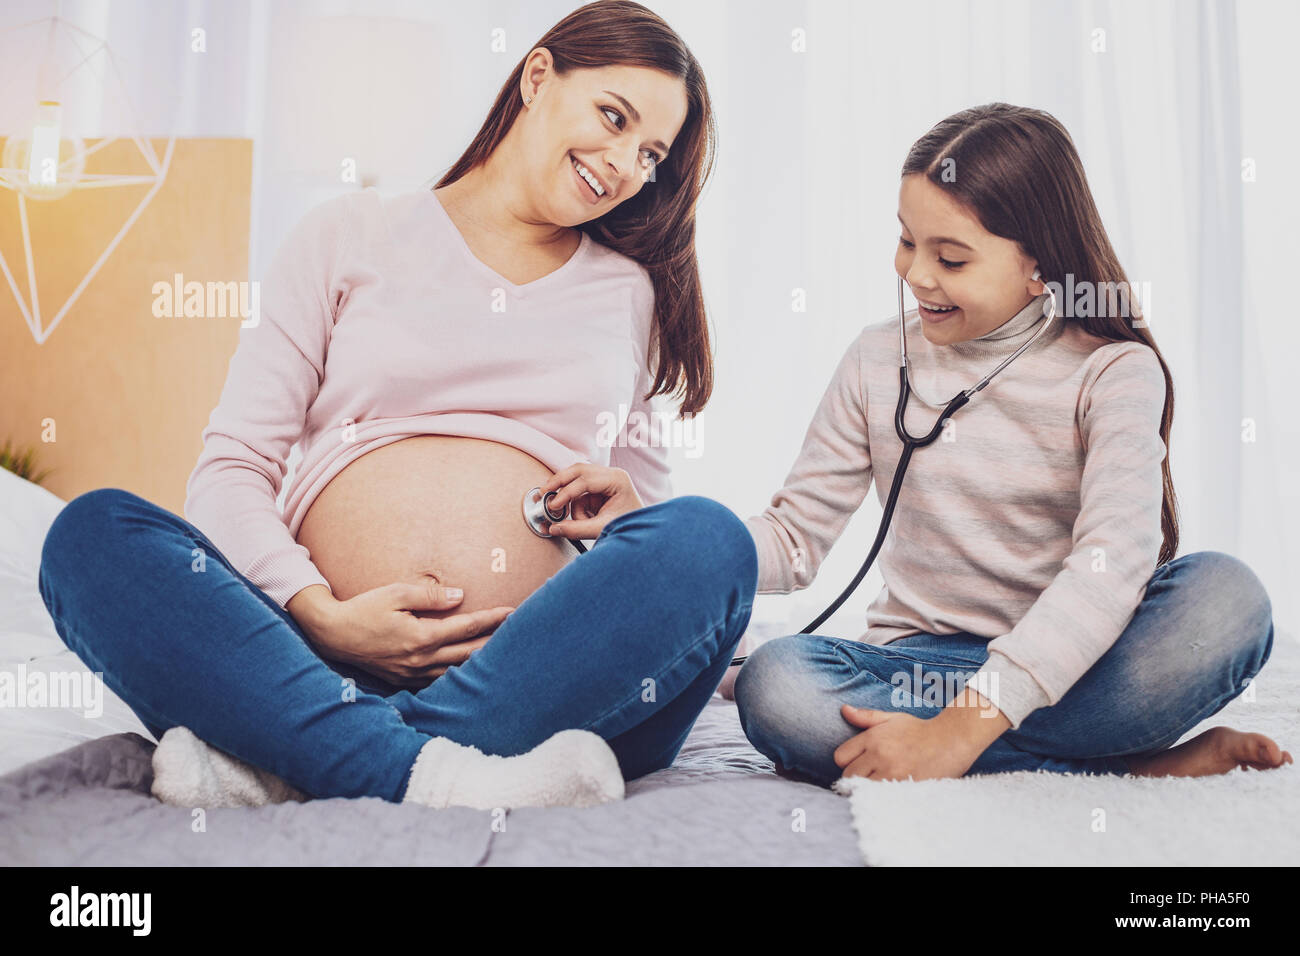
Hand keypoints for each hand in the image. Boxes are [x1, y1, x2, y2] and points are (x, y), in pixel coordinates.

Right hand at [303, 571, 513, 688]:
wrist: (333, 634)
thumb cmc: (364, 609)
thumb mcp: (396, 593)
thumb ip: (431, 596)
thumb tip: (460, 596)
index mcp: (421, 637)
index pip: (466, 628)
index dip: (492, 619)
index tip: (512, 612)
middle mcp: (420, 660)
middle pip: (469, 654)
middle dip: (495, 643)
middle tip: (519, 634)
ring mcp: (413, 674)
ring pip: (456, 671)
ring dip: (479, 663)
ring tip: (501, 653)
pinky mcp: (405, 680)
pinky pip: (440, 680)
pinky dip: (458, 675)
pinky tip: (469, 670)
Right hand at [535, 463, 643, 540]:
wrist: (642, 532)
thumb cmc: (628, 527)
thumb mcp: (602, 528)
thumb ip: (577, 529)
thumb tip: (553, 528)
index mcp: (617, 479)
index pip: (586, 479)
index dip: (566, 492)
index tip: (553, 505)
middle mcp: (611, 474)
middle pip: (578, 470)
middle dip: (559, 482)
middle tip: (542, 494)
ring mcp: (604, 479)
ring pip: (576, 479)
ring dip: (567, 495)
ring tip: (557, 509)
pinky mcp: (598, 489)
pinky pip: (579, 491)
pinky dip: (572, 501)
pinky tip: (578, 516)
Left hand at [833, 705, 992, 781]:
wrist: (951, 740)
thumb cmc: (920, 730)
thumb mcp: (893, 718)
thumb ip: (866, 717)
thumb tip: (843, 709)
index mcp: (873, 738)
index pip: (840, 756)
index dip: (847, 761)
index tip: (858, 762)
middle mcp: (879, 755)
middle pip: (849, 775)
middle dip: (855, 776)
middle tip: (869, 775)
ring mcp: (891, 773)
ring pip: (862, 789)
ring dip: (866, 788)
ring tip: (878, 784)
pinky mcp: (904, 788)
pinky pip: (880, 797)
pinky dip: (880, 796)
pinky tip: (888, 792)